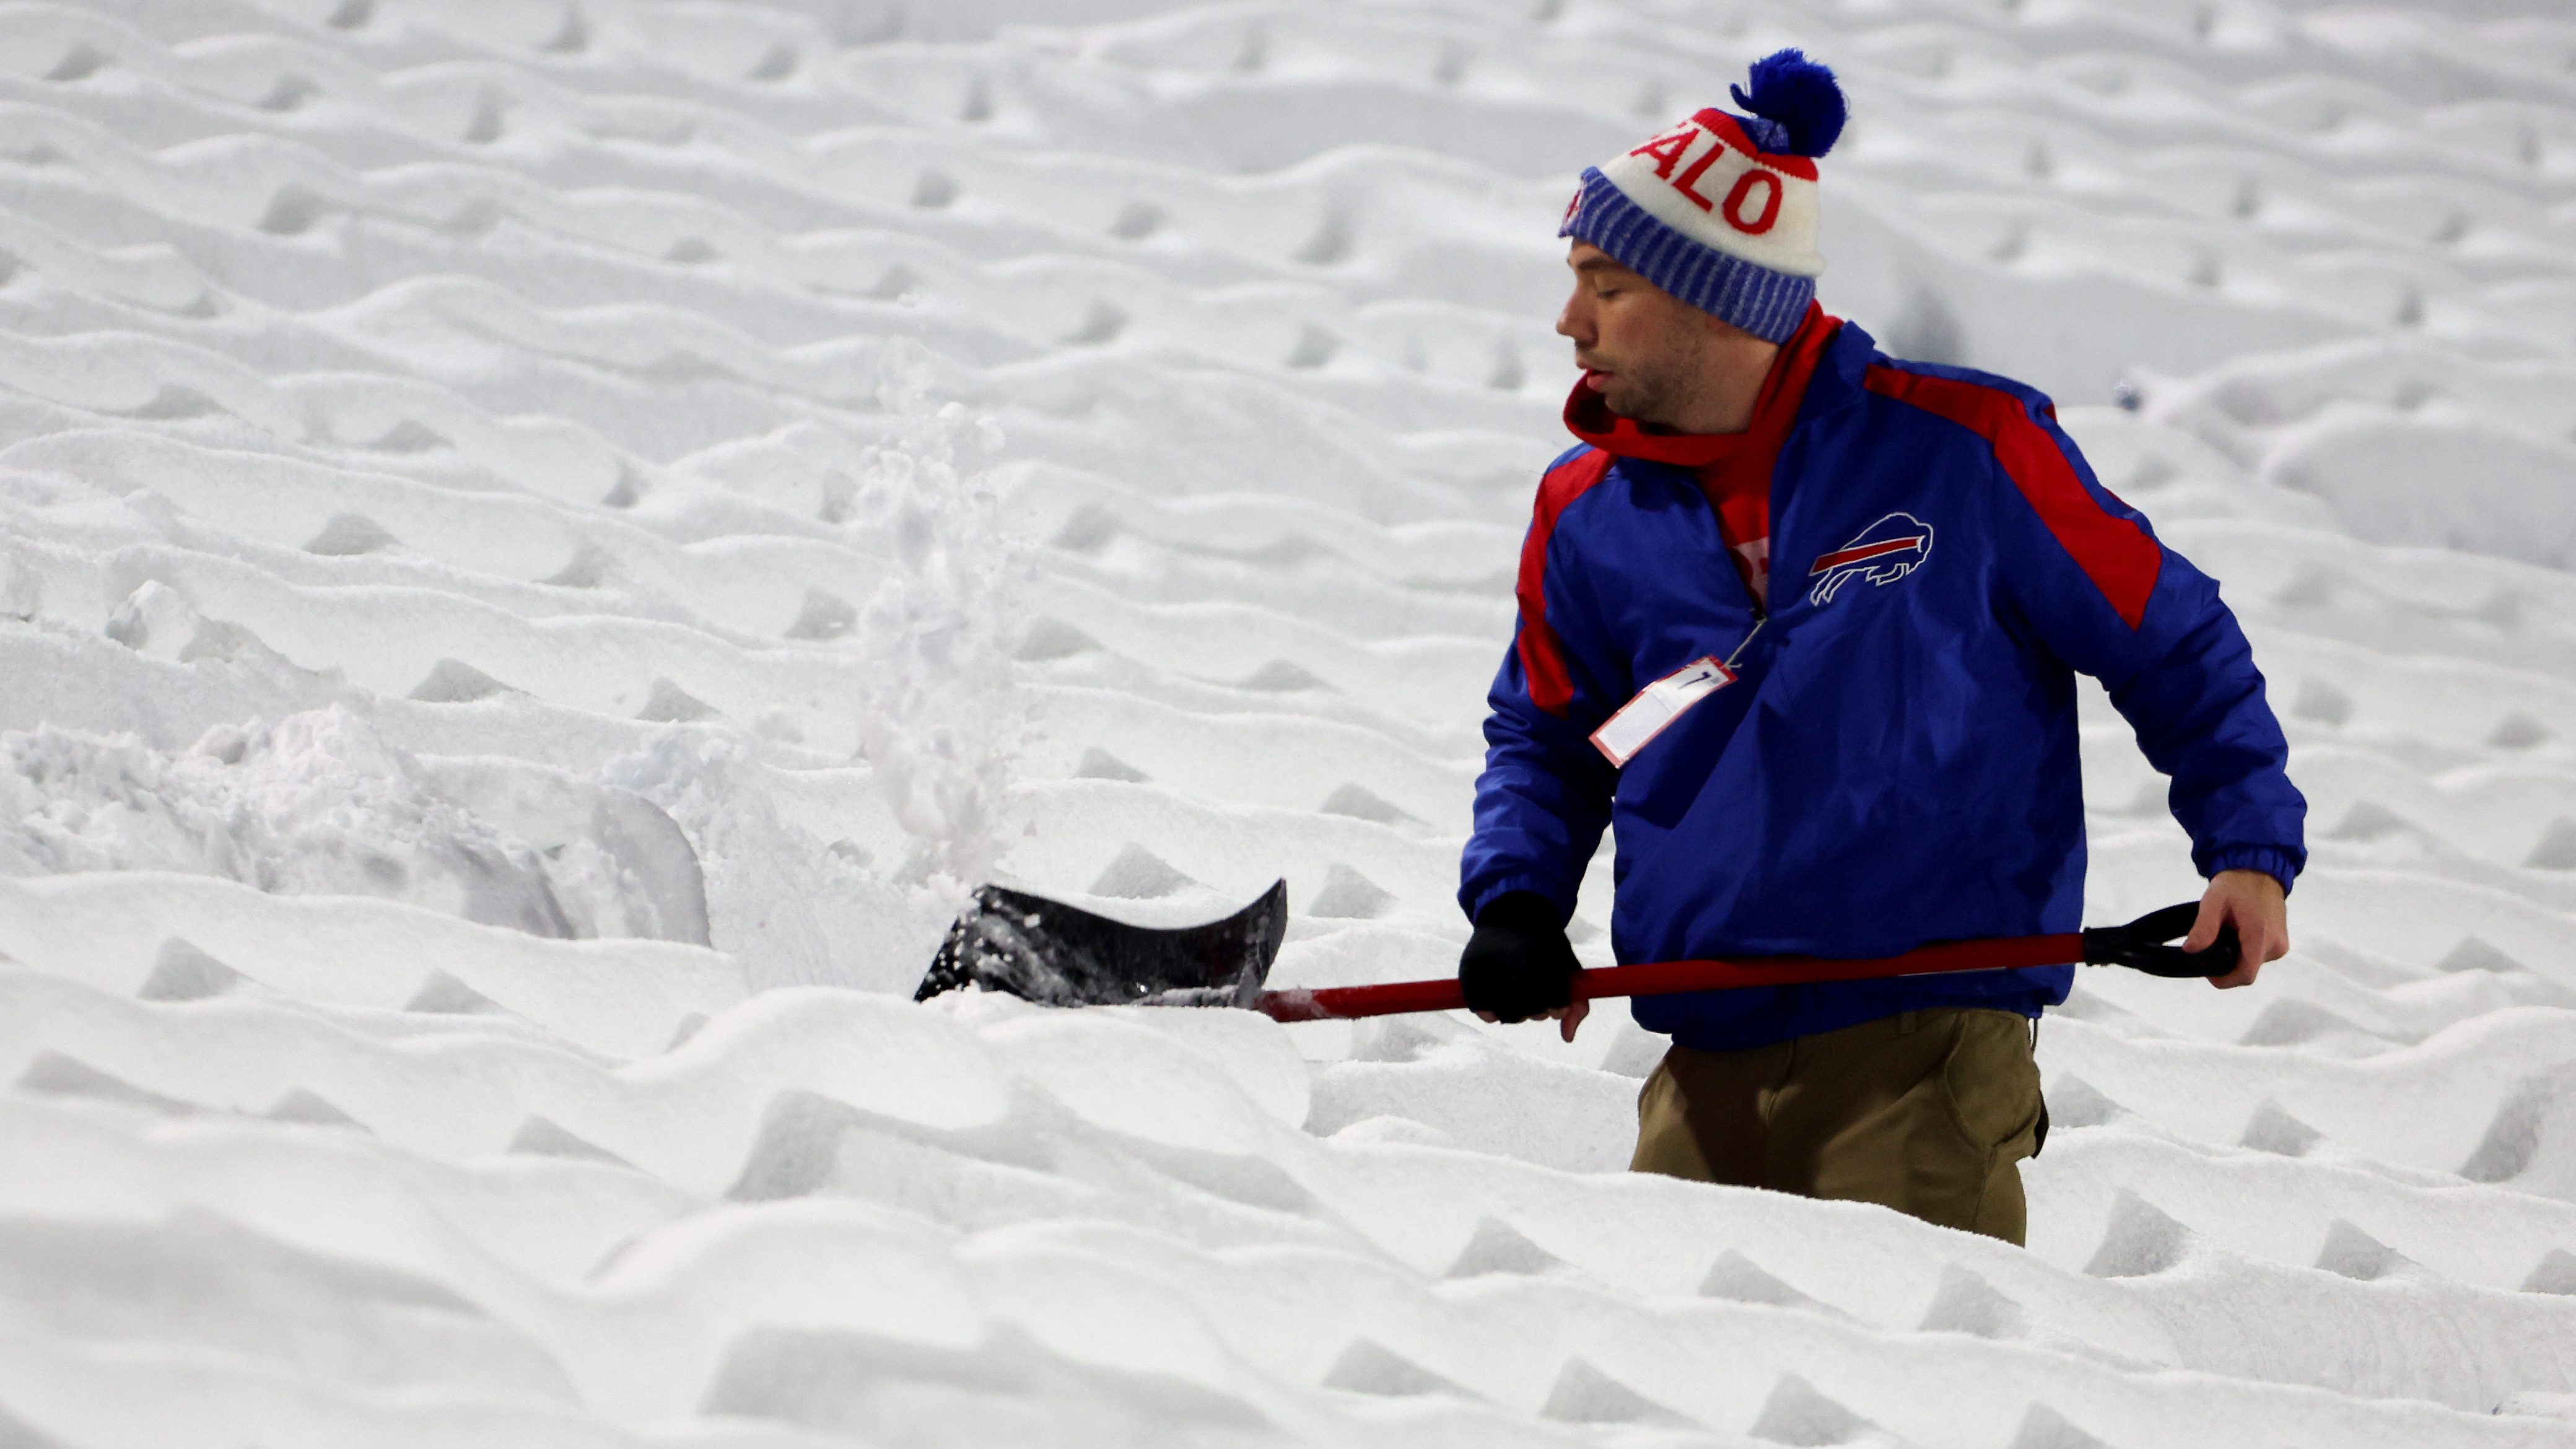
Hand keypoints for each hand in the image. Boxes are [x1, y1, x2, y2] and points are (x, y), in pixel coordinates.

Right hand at [1460, 892, 1588, 1039]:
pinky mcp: (1468, 971)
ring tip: (1516, 997)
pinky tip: (1497, 1004)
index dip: (1557, 1007)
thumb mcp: (1569, 967)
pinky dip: (1489, 1012)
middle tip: (1535, 999)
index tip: (1556, 1002)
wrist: (1512, 914)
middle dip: (1536, 1011)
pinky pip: (1478, 1007)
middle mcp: (1514, 961)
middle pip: (1530, 1011)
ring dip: (1514, 1013)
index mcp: (1543, 957)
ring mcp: (1489, 966)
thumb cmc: (1546, 945)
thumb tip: (1568, 1038)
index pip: (1554, 1001)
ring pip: (1505, 1013)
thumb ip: (1576, 1003)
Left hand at [2187, 869, 2287, 988]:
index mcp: (2261, 937)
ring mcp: (2281, 945)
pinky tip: (2235, 934)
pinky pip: (2259, 955)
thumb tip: (2191, 950)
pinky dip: (2245, 950)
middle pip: (2247, 970)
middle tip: (2211, 945)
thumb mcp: (2214, 901)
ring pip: (2252, 963)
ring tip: (2224, 935)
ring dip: (2236, 956)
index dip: (2224, 979)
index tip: (2207, 972)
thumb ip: (2204, 927)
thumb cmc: (2236, 884)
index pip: (2245, 975)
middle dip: (2227, 964)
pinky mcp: (2281, 942)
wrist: (2259, 868)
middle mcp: (2276, 946)